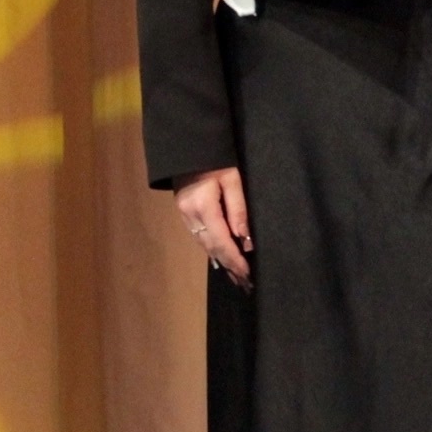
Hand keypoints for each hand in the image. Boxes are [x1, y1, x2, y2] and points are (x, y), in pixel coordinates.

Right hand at [175, 166, 252, 287]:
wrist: (187, 147)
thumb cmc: (216, 159)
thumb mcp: (233, 180)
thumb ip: (238, 210)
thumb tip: (245, 239)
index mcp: (203, 207)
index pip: (222, 241)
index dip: (235, 260)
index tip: (248, 274)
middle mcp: (190, 215)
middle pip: (212, 247)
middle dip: (229, 266)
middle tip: (245, 284)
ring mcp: (184, 215)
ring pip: (204, 244)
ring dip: (221, 261)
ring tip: (236, 277)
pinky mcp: (184, 212)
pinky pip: (199, 237)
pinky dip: (212, 250)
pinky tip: (220, 259)